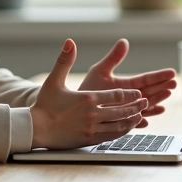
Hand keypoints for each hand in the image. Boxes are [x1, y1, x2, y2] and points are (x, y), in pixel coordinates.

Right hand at [30, 39, 149, 149]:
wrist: (35, 129)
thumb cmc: (44, 104)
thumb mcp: (54, 80)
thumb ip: (64, 61)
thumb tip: (69, 42)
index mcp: (88, 99)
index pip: (116, 96)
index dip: (130, 94)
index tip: (139, 93)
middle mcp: (92, 115)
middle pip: (122, 111)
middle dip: (136, 106)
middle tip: (146, 102)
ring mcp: (91, 129)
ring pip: (119, 125)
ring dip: (132, 120)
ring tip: (140, 115)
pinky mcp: (88, 140)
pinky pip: (111, 136)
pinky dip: (122, 132)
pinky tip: (126, 128)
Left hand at [78, 39, 176, 127]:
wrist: (76, 107)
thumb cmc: (88, 88)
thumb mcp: (100, 70)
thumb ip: (113, 58)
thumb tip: (124, 41)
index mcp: (127, 85)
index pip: (146, 79)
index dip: (159, 76)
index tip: (172, 72)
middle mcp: (130, 98)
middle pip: (150, 92)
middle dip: (162, 88)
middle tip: (174, 83)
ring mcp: (127, 110)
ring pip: (146, 106)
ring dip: (156, 102)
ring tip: (166, 97)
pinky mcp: (121, 122)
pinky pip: (134, 122)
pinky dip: (141, 121)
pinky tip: (147, 119)